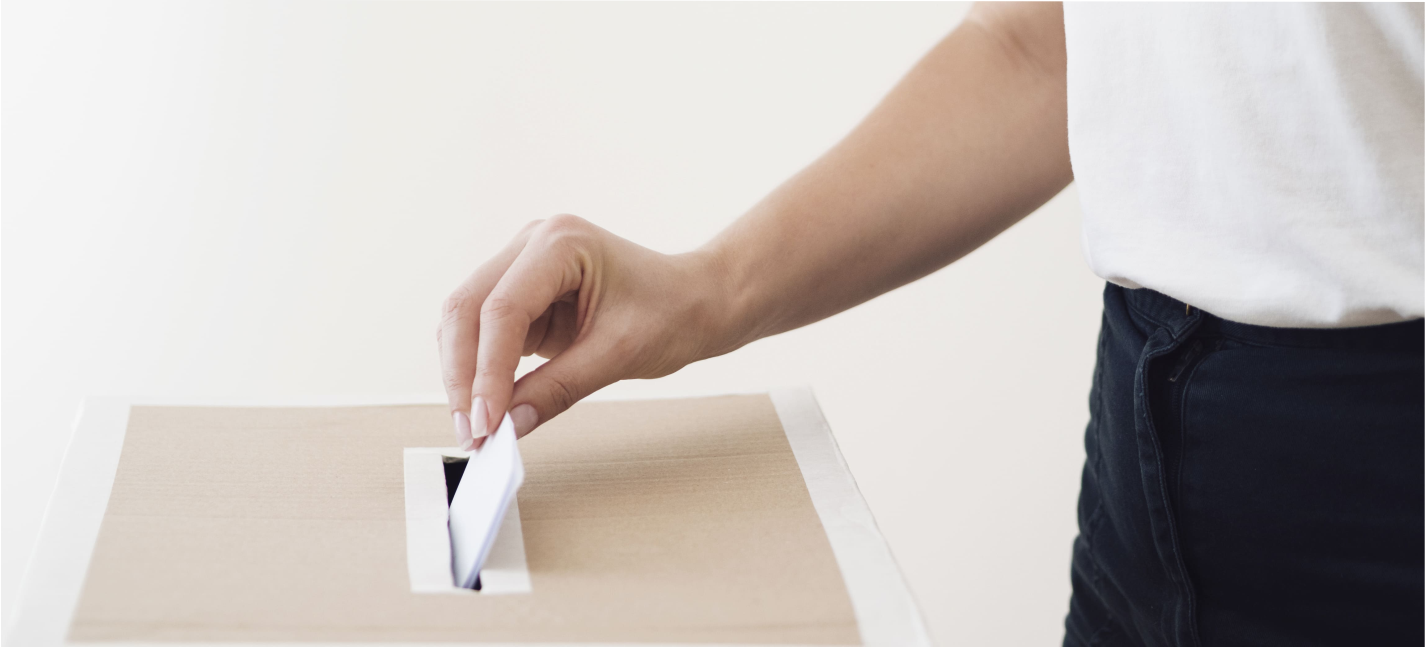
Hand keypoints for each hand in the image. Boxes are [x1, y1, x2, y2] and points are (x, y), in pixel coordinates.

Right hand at [438, 215, 729, 447]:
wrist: (698, 300)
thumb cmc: (673, 311)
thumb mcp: (618, 354)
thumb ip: (559, 389)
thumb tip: (509, 425)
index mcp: (562, 242)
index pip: (503, 309)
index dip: (488, 371)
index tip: (486, 422)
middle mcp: (533, 244)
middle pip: (467, 308)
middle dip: (463, 374)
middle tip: (472, 432)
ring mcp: (523, 266)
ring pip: (465, 320)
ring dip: (464, 374)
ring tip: (477, 428)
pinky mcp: (522, 294)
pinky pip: (483, 332)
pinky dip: (479, 370)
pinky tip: (488, 407)